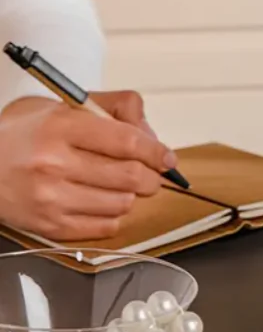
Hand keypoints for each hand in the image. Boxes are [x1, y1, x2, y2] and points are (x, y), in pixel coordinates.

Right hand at [0, 91, 172, 241]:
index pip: (126, 141)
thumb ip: (114, 107)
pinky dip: (114, 216)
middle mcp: (53, 163)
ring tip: (121, 185)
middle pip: (129, 176)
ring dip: (131, 195)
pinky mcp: (47, 225)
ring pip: (120, 203)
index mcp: (60, 127)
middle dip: (151, 177)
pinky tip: (104, 202)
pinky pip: (103, 227)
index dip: (156, 151)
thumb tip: (150, 134)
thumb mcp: (66, 104)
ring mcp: (49, 198)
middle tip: (152, 174)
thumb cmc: (26, 133)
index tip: (167, 158)